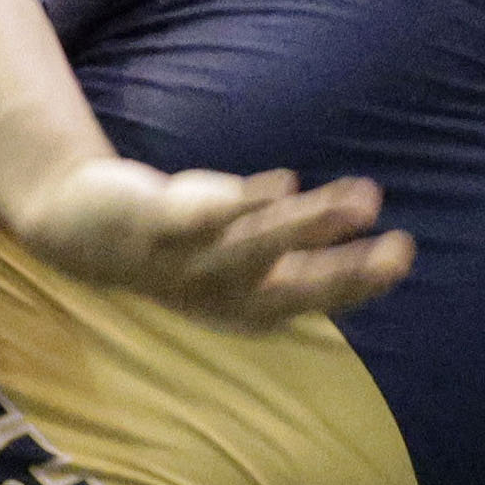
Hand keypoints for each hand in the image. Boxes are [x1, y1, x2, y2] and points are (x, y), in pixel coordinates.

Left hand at [5, 157, 412, 329]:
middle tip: (400, 252)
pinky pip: (199, 219)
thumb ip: (283, 228)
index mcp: (245, 302)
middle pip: (291, 289)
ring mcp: (186, 264)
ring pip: (253, 251)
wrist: (81, 231)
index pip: (313, 298)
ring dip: (307, 231)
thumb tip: (337, 197)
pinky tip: (287, 182)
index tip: (404, 253)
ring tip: (358, 204)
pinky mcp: (154, 227)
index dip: (360, 282)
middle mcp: (219, 293)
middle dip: (347, 272)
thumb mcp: (234, 244)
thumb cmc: (176, 237)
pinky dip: (241, 204)